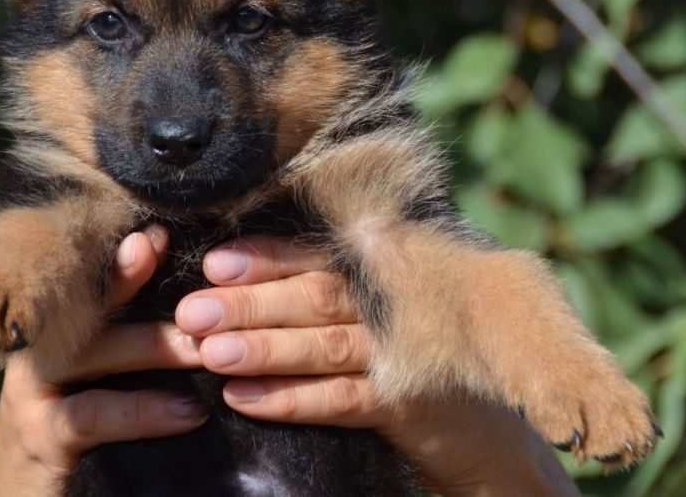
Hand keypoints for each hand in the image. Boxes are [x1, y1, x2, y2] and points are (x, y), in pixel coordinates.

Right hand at [0, 227, 204, 496]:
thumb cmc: (74, 431)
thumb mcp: (98, 378)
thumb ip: (125, 340)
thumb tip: (196, 311)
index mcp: (55, 324)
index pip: (89, 279)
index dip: (124, 257)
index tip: (161, 234)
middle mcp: (37, 345)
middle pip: (88, 303)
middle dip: (140, 285)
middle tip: (202, 285)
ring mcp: (32, 389)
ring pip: (95, 352)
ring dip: (155, 347)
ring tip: (205, 348)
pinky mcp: (38, 436)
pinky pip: (94, 414)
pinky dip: (143, 411)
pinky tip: (189, 413)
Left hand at [174, 236, 579, 496]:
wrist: (493, 430)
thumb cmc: (420, 352)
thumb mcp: (387, 309)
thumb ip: (338, 286)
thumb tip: (242, 277)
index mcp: (390, 268)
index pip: (321, 255)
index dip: (267, 257)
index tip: (215, 263)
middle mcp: (401, 301)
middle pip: (317, 294)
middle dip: (251, 302)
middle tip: (193, 310)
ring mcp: (409, 352)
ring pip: (326, 344)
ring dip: (264, 347)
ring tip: (208, 351)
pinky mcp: (411, 402)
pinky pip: (343, 399)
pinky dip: (292, 399)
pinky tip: (244, 398)